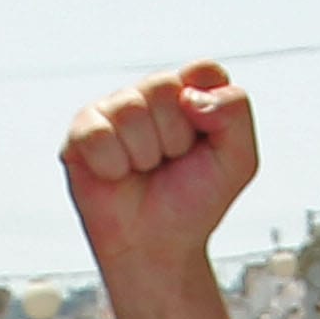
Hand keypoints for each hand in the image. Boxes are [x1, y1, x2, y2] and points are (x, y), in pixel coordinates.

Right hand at [64, 66, 260, 274]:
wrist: (157, 247)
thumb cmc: (193, 201)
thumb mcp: (238, 161)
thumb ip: (236, 112)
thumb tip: (190, 95)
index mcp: (189, 93)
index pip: (204, 71)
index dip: (208, 109)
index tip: (203, 141)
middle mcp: (150, 95)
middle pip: (165, 87)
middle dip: (175, 137)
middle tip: (170, 163)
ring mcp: (113, 110)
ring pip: (131, 110)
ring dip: (144, 155)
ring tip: (144, 171)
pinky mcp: (81, 132)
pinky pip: (97, 133)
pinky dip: (113, 165)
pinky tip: (117, 175)